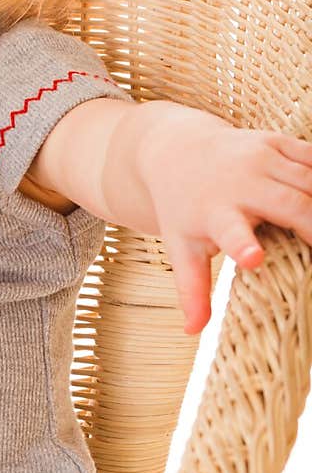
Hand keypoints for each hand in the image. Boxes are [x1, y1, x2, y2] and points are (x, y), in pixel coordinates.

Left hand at [139, 112, 311, 334]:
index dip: (244, 245)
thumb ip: (191, 289)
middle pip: (293, 204)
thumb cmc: (183, 210)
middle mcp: (240, 181)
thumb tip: (193, 330)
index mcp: (215, 212)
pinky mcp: (276, 141)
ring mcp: (261, 156)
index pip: (232, 231)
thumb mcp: (181, 247)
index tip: (254, 259)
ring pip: (311, 180)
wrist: (176, 152)